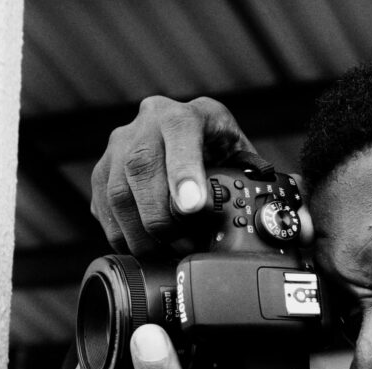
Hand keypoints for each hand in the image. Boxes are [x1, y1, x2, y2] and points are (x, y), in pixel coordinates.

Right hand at [91, 95, 259, 255]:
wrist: (185, 136)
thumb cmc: (218, 150)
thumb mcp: (240, 154)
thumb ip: (249, 176)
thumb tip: (268, 211)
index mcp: (189, 113)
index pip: (182, 132)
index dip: (184, 171)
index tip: (193, 206)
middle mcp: (149, 121)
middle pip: (142, 167)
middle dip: (162, 217)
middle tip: (184, 246)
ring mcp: (120, 144)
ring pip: (117, 190)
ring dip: (140, 232)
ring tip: (165, 253)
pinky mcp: (102, 168)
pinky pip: (103, 205)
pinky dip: (121, 233)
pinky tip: (142, 246)